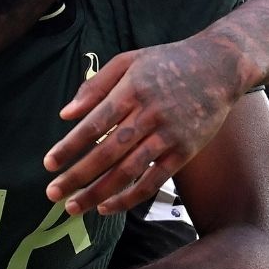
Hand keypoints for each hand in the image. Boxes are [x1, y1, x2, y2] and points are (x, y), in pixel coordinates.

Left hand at [45, 32, 247, 216]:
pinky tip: (107, 207)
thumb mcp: (128, 61)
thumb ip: (95, 86)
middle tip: (53, 194)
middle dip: (77, 176)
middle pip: (107, 152)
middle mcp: (149, 114)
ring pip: (128, 171)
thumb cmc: (167, 62)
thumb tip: (66, 115)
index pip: (94, 124)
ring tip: (73, 207)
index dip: (70, 146)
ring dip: (98, 192)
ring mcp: (169, 135)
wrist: (219, 66)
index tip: (49, 164)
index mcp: (131, 90)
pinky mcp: (185, 151)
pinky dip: (130, 197)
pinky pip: (154, 180)